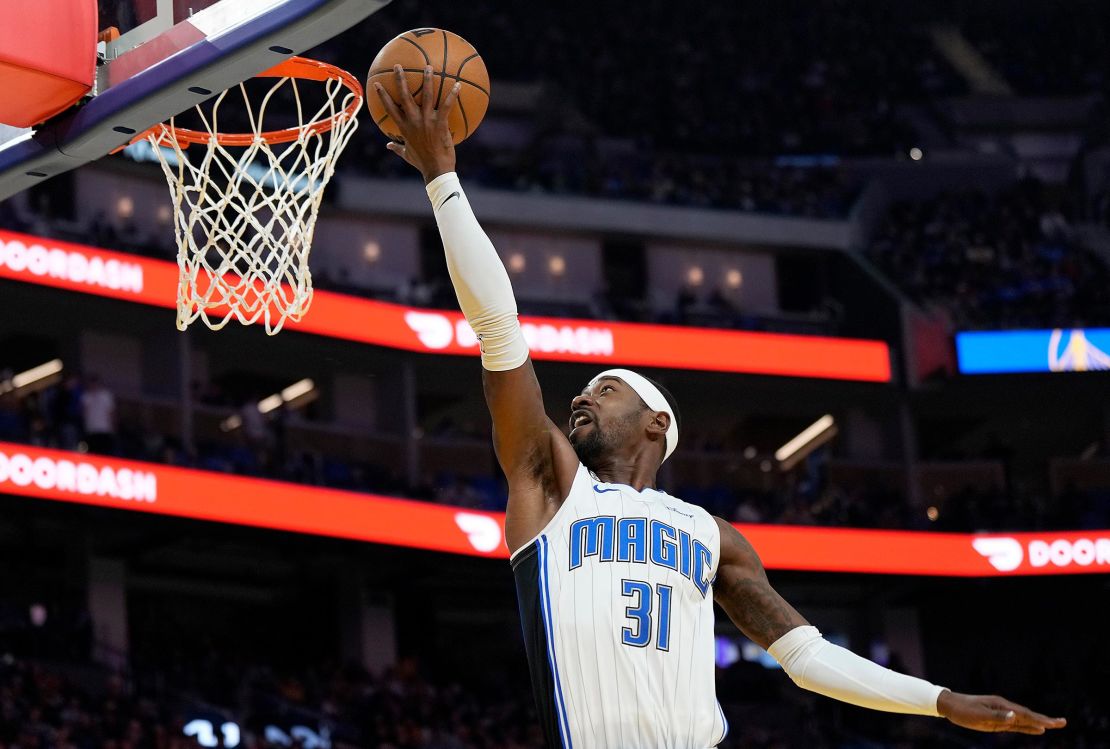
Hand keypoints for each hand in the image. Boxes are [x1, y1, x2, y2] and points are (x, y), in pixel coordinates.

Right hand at [372, 64, 459, 183]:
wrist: (436, 169)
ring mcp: (427, 120)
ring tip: (429, 67)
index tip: (377, 83)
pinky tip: (458, 84)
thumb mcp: (406, 154)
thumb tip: (388, 145)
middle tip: (398, 66)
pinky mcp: (440, 123)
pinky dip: (453, 94)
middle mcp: (413, 120)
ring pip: (426, 95)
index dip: (382, 95)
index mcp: (404, 127)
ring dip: (427, 80)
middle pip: (404, 96)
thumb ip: (397, 148)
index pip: (389, 108)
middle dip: (400, 79)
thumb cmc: (422, 163)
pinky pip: (447, 105)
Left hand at [937, 690, 1065, 734]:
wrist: (950, 705)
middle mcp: (1005, 708)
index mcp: (1002, 705)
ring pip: (1024, 720)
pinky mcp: (998, 720)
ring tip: (1054, 725)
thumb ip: (998, 716)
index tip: (1054, 723)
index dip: (1040, 719)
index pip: (1025, 714)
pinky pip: (1016, 725)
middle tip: (1063, 723)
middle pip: (1029, 716)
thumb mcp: (979, 715)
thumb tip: (1015, 716)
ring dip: (1039, 723)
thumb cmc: (963, 710)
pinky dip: (1028, 727)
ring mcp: (1002, 714)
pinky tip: (1037, 730)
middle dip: (1046, 720)